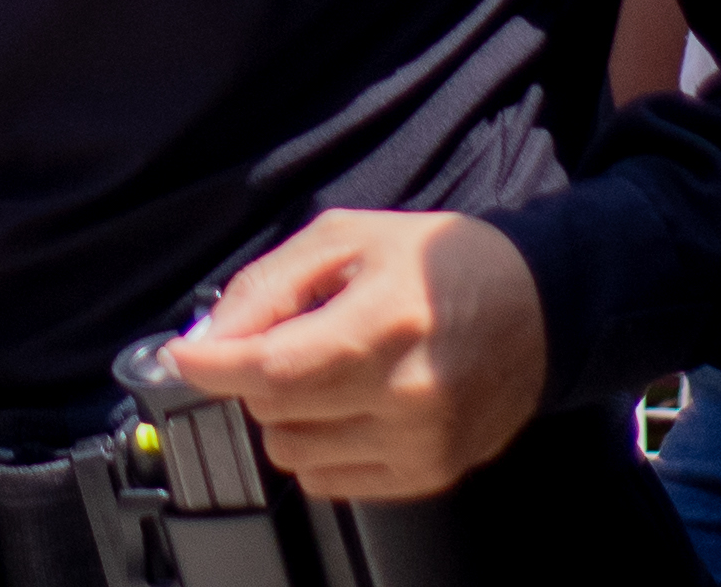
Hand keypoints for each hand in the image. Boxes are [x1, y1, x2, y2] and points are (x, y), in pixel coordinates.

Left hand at [162, 210, 544, 507]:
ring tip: (323, 370)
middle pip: (276, 412)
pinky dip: (319, 446)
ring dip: (286, 414)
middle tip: (283, 339)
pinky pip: (331, 481)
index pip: (272, 369)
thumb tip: (209, 337)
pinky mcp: (430, 474)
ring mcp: (422, 444)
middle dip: (255, 375)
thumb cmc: (439, 263)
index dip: (212, 366)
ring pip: (295, 453)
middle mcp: (407, 395)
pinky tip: (347, 404)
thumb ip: (268, 285)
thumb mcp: (346, 238)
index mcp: (386, 323)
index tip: (185, 356)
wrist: (534, 307)